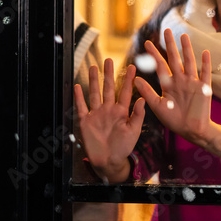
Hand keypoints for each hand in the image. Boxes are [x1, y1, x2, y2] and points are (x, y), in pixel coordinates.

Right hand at [74, 58, 144, 182]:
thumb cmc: (123, 147)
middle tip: (109, 60)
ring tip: (93, 67)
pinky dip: (79, 97)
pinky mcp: (86, 121)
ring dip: (94, 81)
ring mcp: (97, 114)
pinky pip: (82, 106)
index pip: (125, 92)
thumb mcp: (133, 131)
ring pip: (95, 94)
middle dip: (108, 74)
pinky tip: (78, 86)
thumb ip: (138, 115)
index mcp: (122, 112)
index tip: (133, 67)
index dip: (128, 80)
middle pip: (108, 88)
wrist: (109, 161)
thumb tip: (142, 99)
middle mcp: (109, 110)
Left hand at [134, 29, 220, 168]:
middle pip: (174, 59)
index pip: (160, 66)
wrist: (192, 131)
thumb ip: (147, 92)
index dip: (154, 55)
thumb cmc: (174, 120)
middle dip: (170, 45)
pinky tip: (205, 52)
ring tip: (183, 36)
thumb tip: (134, 79)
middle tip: (166, 30)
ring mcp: (192, 83)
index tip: (147, 43)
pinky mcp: (203, 89)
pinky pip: (205, 74)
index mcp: (168, 84)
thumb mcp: (158, 106)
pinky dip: (205, 64)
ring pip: (189, 62)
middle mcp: (180, 80)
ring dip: (187, 50)